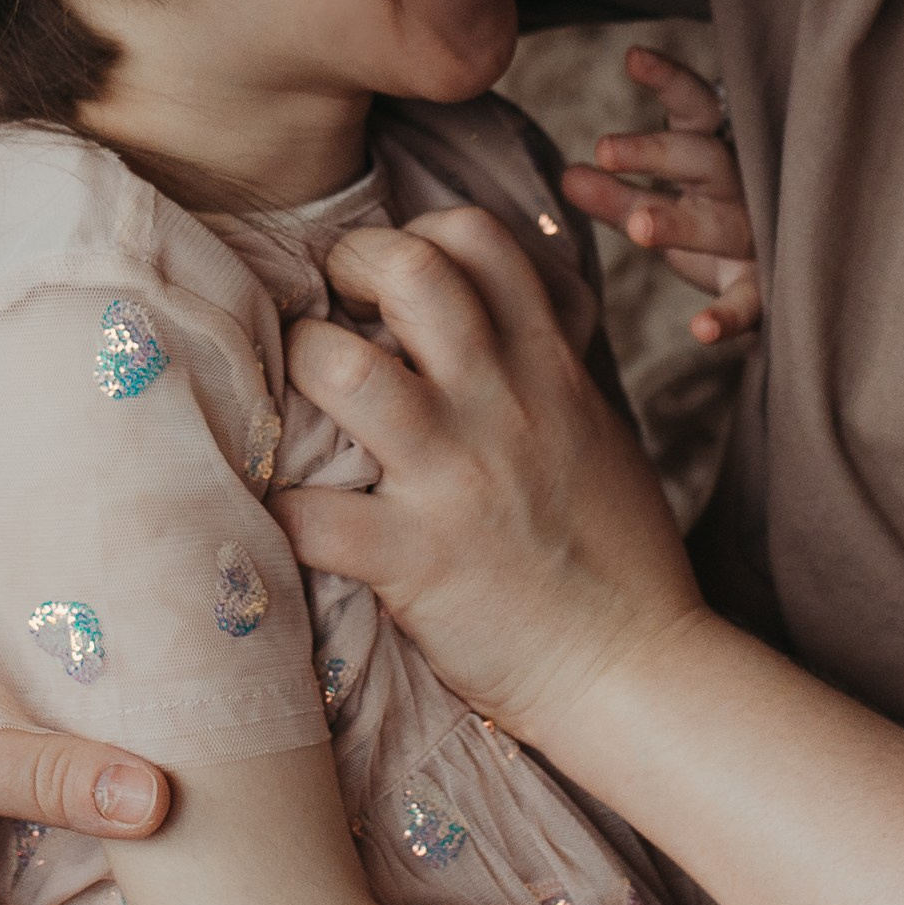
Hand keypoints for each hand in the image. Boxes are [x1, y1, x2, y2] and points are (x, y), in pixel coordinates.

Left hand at [275, 207, 702, 739]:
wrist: (633, 669)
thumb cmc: (618, 555)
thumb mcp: (599, 430)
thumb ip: (548, 367)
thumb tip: (508, 318)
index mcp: (548, 366)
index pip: (477, 238)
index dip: (416, 234)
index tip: (389, 281)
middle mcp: (499, 403)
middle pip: (407, 270)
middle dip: (346, 266)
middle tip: (331, 309)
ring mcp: (452, 477)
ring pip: (342, 370)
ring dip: (298, 367)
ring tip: (295, 396)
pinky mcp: (412, 559)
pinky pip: (307, 514)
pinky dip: (271, 509)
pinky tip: (269, 512)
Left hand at [560, 46, 761, 342]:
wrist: (788, 279)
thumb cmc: (711, 229)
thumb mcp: (660, 206)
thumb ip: (615, 196)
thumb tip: (566, 176)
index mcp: (714, 156)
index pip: (694, 107)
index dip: (668, 81)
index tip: (632, 58)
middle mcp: (739, 189)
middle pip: (702, 159)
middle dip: (656, 152)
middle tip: (606, 148)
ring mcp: (754, 237)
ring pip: (721, 225)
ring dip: (679, 223)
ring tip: (639, 227)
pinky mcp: (763, 288)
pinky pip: (750, 302)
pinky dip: (729, 317)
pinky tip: (702, 331)